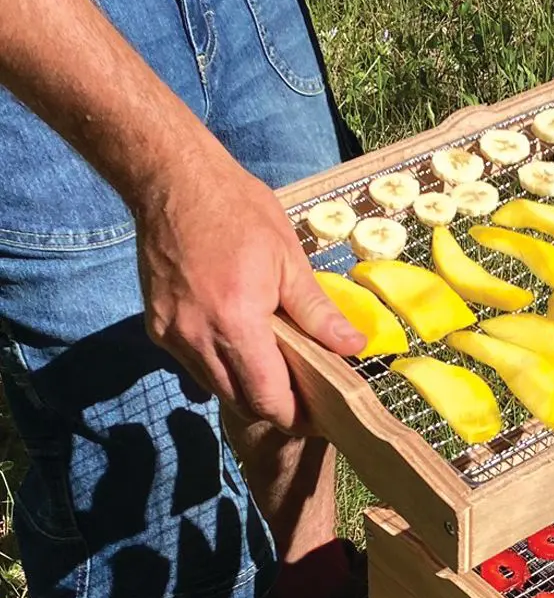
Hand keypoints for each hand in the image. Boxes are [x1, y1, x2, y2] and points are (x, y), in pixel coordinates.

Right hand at [134, 151, 365, 432]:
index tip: (321, 416)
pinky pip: (194, 365)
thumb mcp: (289, 260)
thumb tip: (353, 347)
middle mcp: (197, 338)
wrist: (172, 181)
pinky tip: (241, 345)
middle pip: (242, 401)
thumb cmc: (238, 212)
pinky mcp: (156, 327)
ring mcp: (171, 335)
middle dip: (276, 406)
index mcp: (236, 323)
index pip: (268, 399)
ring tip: (278, 369)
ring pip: (216, 387)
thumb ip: (319, 313)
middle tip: (307, 394)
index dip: (297, 416)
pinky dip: (221, 367)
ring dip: (247, 388)